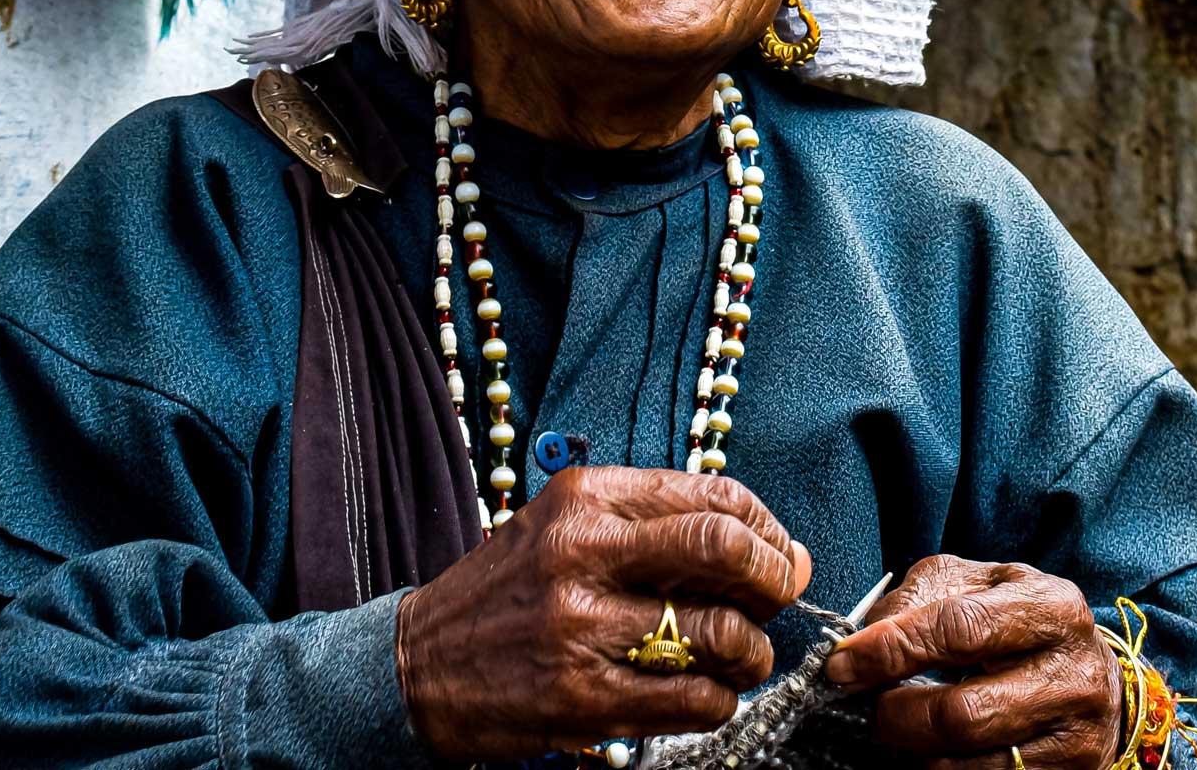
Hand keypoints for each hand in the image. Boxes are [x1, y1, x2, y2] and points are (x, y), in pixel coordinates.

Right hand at [395, 466, 812, 761]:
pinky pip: (694, 699)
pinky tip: (705, 692)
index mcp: (584, 499)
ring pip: (720, 633)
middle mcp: (582, 553)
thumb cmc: (506, 593)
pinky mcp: (583, 697)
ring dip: (752, 652)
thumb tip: (775, 549)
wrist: (418, 666)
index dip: (767, 527)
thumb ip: (658, 529)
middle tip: (778, 598)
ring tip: (741, 657)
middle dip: (774, 578)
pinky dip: (719, 699)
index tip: (779, 550)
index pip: (712, 496)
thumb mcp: (564, 528)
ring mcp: (581, 628)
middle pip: (723, 550)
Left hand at [823, 555, 1123, 768]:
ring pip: (969, 765)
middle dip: (896, 714)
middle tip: (868, 705)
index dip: (892, 649)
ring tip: (900, 727)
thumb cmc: (1017, 621)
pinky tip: (933, 750)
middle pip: (962, 713)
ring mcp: (1076, 739)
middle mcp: (1072, 676)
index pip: (960, 629)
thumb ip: (920, 597)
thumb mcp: (978, 585)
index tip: (841, 663)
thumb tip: (863, 638)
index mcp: (1050, 608)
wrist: (1091, 675)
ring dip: (914, 750)